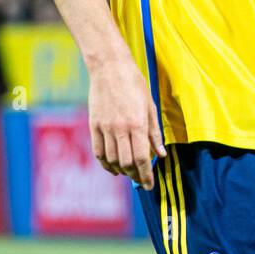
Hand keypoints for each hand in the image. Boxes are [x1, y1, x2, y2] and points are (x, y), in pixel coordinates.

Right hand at [88, 53, 165, 189]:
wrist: (109, 67)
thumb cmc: (134, 84)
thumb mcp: (150, 106)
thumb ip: (154, 133)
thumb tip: (161, 154)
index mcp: (137, 123)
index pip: (141, 158)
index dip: (146, 175)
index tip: (149, 185)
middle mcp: (120, 128)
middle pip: (126, 162)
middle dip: (135, 175)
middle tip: (141, 180)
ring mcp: (105, 127)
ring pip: (112, 159)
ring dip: (121, 170)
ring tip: (129, 173)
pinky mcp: (94, 125)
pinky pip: (98, 151)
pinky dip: (105, 163)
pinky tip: (112, 167)